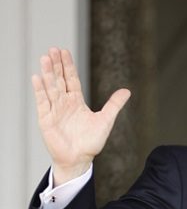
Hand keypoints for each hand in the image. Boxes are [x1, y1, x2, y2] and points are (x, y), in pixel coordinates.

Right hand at [31, 47, 130, 184]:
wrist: (79, 159)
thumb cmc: (91, 142)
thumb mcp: (105, 120)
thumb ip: (114, 105)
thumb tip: (126, 91)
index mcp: (77, 102)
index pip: (71, 80)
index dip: (68, 66)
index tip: (64, 52)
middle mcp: (64, 103)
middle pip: (59, 80)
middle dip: (56, 65)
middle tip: (53, 49)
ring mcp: (54, 110)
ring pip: (50, 88)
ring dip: (48, 73)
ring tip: (45, 58)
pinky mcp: (46, 119)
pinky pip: (42, 102)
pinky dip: (40, 90)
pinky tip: (37, 78)